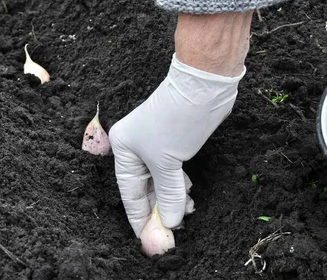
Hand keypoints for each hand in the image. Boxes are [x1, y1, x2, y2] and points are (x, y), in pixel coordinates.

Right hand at [109, 54, 243, 236]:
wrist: (202, 87)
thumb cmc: (176, 120)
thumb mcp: (168, 163)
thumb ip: (169, 195)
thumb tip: (170, 222)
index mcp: (124, 148)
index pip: (129, 192)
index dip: (139, 217)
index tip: (148, 238)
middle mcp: (136, 147)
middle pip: (145, 188)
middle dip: (158, 210)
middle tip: (171, 233)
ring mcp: (156, 145)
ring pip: (161, 181)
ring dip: (172, 200)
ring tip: (185, 215)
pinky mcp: (174, 143)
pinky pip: (173, 173)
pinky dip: (179, 187)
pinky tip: (187, 198)